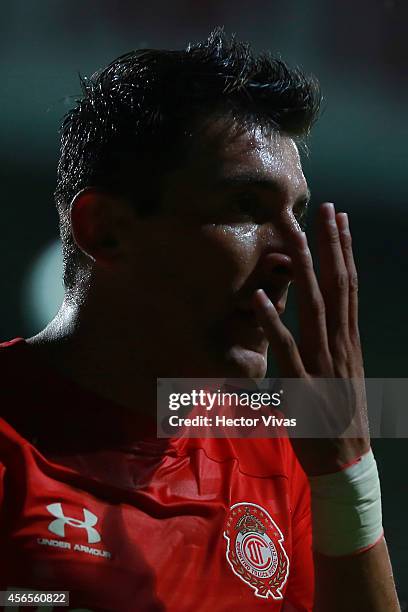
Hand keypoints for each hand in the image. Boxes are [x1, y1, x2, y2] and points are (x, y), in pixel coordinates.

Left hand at [253, 202, 369, 475]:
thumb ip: (329, 344)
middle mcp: (340, 344)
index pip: (349, 286)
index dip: (344, 250)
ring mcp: (324, 363)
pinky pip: (287, 348)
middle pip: (336, 286)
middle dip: (329, 245)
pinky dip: (274, 321)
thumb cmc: (340, 418)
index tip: (339, 218)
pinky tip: (260, 296)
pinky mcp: (303, 385)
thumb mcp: (341, 374)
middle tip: (322, 207)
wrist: (346, 462)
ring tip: (293, 234)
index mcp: (348, 340)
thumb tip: (318, 319)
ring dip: (305, 269)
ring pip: (316, 307)